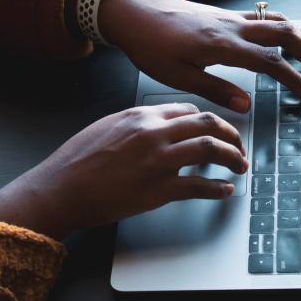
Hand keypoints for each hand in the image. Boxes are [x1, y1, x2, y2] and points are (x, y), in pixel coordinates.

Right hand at [0, 103, 246, 239]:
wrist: (60, 188)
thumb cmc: (77, 160)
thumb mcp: (107, 126)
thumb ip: (137, 123)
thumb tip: (160, 126)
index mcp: (141, 115)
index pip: (189, 110)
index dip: (208, 120)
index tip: (216, 129)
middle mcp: (154, 133)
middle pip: (208, 124)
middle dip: (231, 134)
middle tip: (239, 145)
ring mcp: (158, 161)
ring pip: (211, 149)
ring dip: (233, 157)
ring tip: (240, 165)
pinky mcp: (159, 190)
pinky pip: (199, 186)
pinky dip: (217, 189)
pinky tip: (224, 190)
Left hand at [98, 0, 300, 112]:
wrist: (134, 13)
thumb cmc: (150, 45)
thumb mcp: (178, 77)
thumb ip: (216, 90)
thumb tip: (247, 106)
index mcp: (223, 45)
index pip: (272, 62)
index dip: (294, 80)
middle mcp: (232, 26)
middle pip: (286, 33)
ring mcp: (229, 17)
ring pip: (276, 21)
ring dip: (298, 39)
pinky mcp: (223, 14)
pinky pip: (262, 17)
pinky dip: (280, 29)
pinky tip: (278, 44)